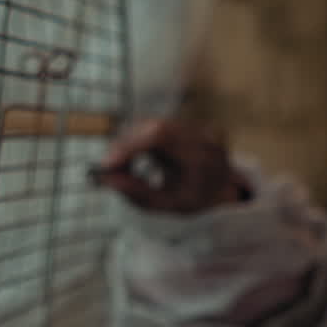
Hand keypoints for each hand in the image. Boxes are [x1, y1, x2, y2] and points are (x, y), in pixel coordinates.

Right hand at [92, 118, 250, 213]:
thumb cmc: (194, 199)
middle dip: (123, 146)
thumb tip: (104, 179)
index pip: (160, 135)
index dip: (129, 145)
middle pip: (151, 126)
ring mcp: (190, 124)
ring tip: (118, 168)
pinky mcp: (181, 122)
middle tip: (106, 169)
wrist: (222, 187)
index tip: (107, 164)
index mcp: (200, 154)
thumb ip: (136, 192)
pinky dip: (134, 141)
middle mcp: (198, 132)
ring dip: (127, 144)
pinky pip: (151, 126)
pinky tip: (130, 159)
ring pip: (147, 124)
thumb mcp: (167, 204)